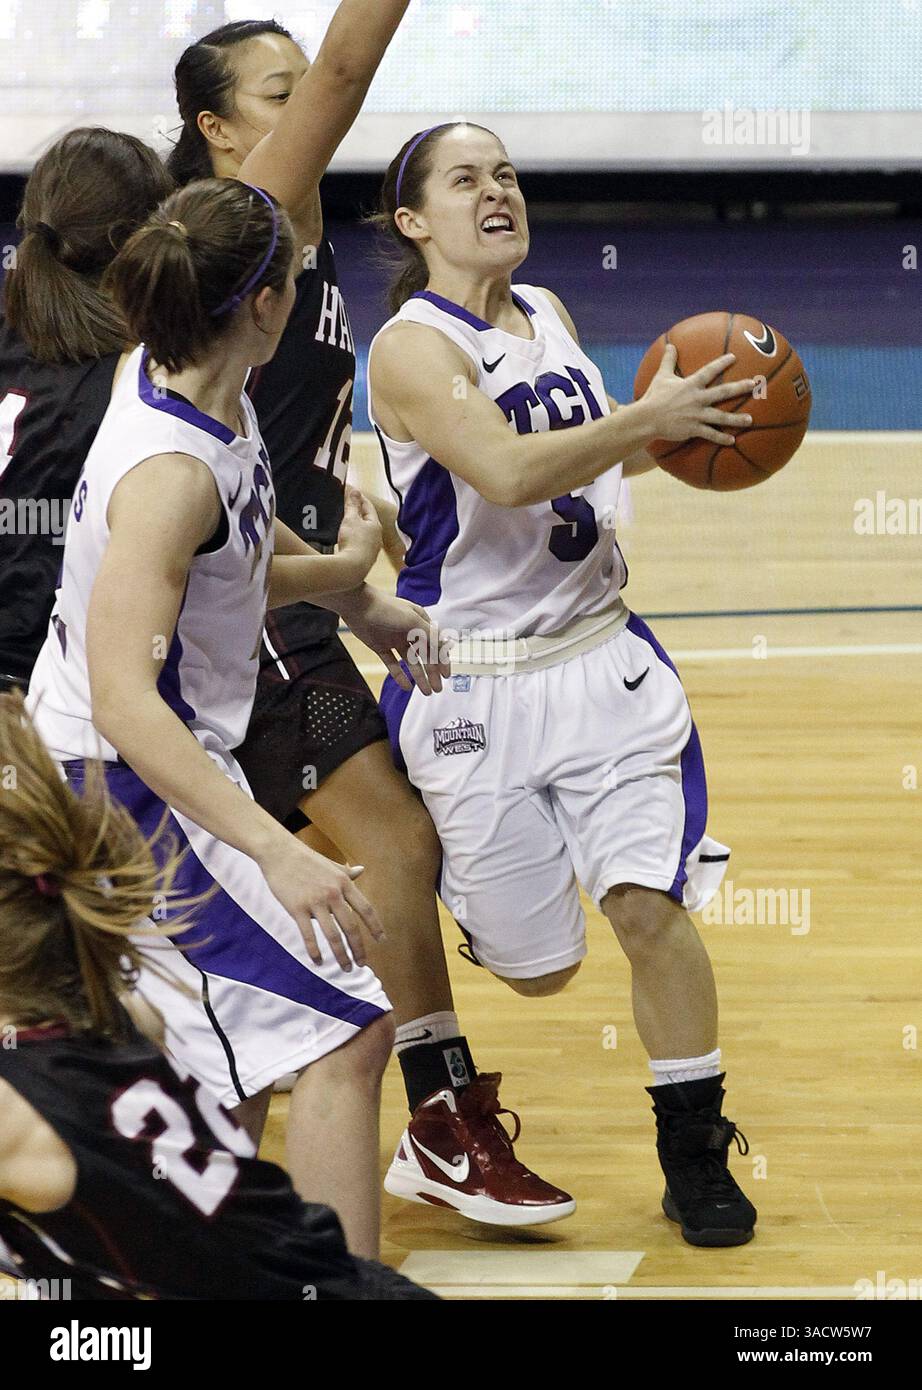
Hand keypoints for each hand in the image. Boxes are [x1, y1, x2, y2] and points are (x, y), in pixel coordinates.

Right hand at [258, 834, 384, 970]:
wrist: (279, 852)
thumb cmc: (306, 859)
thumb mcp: (331, 864)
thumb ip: (347, 872)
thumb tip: (361, 870)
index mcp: (344, 883)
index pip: (366, 909)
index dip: (375, 927)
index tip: (382, 941)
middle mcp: (333, 893)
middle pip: (351, 927)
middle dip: (358, 949)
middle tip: (362, 964)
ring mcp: (315, 902)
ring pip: (333, 935)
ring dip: (341, 955)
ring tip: (346, 968)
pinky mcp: (297, 909)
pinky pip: (309, 935)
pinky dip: (315, 952)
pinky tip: (319, 962)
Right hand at [335, 486, 382, 585]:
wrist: (352, 569)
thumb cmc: (353, 542)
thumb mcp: (350, 519)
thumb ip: (352, 505)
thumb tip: (355, 491)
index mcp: (375, 525)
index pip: (368, 507)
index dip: (359, 498)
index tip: (352, 492)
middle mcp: (377, 537)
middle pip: (368, 520)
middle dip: (359, 512)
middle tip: (349, 505)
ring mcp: (372, 549)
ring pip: (365, 533)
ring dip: (357, 526)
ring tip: (347, 522)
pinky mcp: (365, 559)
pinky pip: (360, 544)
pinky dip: (355, 538)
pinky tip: (347, 540)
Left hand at [338, 585, 448, 694]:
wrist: (358, 606)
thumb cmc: (388, 609)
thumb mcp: (413, 620)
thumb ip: (430, 635)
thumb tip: (445, 647)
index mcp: (420, 623)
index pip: (436, 644)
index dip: (442, 660)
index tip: (447, 675)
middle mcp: (410, 632)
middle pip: (425, 656)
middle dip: (433, 673)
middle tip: (437, 689)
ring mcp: (396, 640)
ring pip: (411, 663)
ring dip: (420, 677)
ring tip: (426, 692)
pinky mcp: (381, 647)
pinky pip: (393, 664)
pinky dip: (400, 676)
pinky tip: (406, 687)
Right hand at [641, 346, 754, 445]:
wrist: (647, 418)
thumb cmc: (653, 397)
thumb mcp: (661, 376)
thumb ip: (668, 360)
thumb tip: (670, 345)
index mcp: (690, 384)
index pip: (709, 371)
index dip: (721, 363)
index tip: (734, 357)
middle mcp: (697, 398)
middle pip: (723, 392)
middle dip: (740, 387)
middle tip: (754, 384)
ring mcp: (696, 415)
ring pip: (720, 416)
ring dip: (736, 418)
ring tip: (750, 419)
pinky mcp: (692, 429)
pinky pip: (710, 434)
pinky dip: (721, 438)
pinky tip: (732, 441)